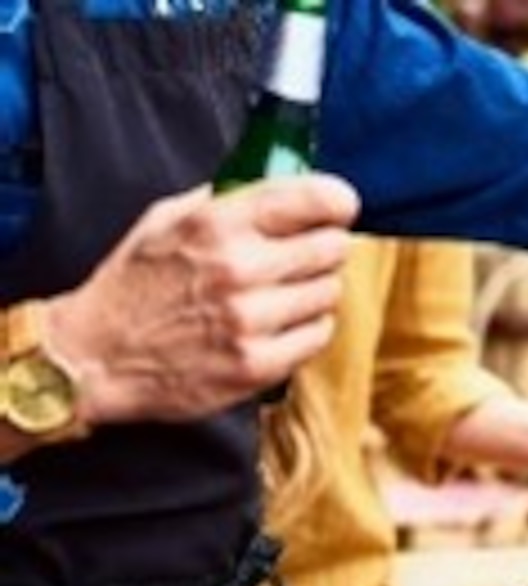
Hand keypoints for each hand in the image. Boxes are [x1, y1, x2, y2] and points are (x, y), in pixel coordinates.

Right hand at [44, 174, 358, 424]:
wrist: (94, 358)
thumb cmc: (132, 286)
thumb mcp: (164, 221)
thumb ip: (222, 199)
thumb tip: (280, 183)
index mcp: (214, 224)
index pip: (313, 199)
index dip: (337, 202)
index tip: (339, 208)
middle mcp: (237, 269)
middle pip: (333, 247)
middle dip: (324, 248)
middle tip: (304, 256)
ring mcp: (249, 321)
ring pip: (330, 292)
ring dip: (314, 291)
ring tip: (281, 295)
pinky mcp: (257, 365)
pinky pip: (319, 336)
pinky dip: (306, 329)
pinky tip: (278, 325)